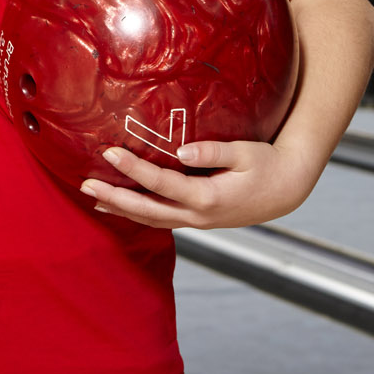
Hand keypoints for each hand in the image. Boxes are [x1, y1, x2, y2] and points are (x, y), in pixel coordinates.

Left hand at [77, 140, 321, 229]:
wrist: (287, 190)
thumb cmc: (268, 165)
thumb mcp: (245, 152)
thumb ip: (213, 151)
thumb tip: (181, 151)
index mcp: (208, 197)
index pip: (161, 183)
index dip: (133, 169)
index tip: (109, 152)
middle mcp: (198, 215)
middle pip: (147, 210)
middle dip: (115, 197)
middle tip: (86, 185)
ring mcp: (197, 222)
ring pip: (152, 219)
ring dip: (122, 209)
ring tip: (93, 198)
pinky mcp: (198, 219)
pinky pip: (162, 219)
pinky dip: (139, 213)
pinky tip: (121, 206)